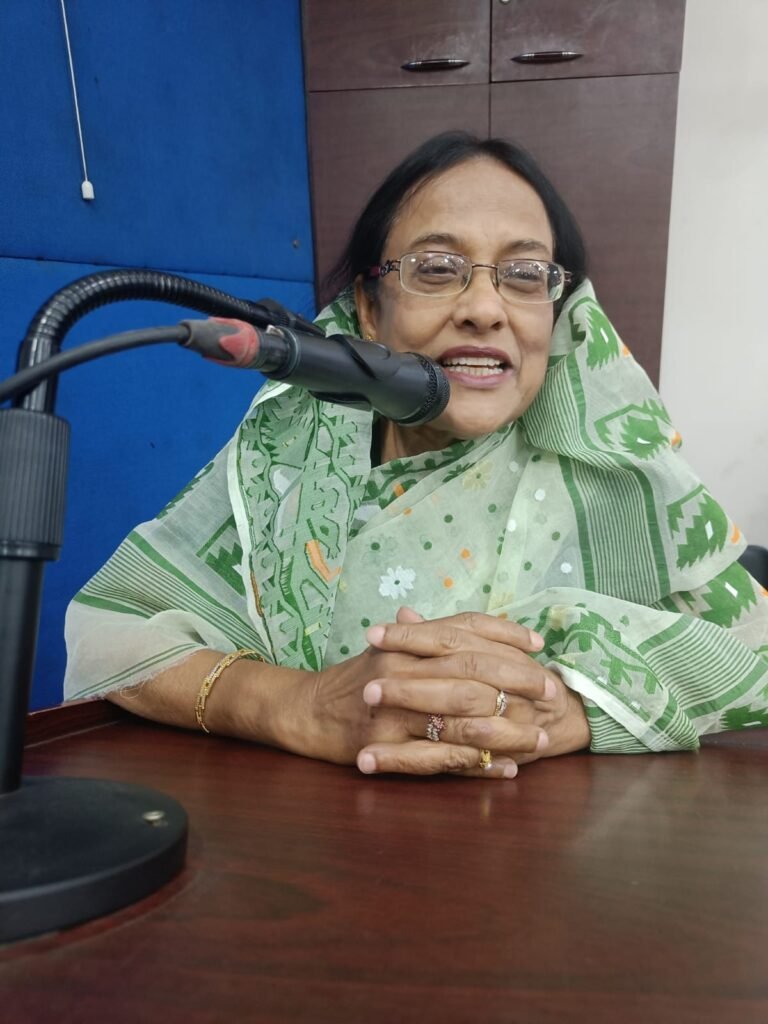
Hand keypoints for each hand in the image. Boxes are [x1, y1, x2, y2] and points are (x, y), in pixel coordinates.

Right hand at [283, 608, 552, 776]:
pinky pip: (441, 757)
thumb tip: (480, 633)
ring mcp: (392, 708)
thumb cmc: (356, 680)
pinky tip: (505, 768)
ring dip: (508, 730)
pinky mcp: (383, 746)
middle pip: (472, 669)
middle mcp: (402, 668)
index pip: (465, 629)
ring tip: (540, 738)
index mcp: (407, 643)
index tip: (539, 646)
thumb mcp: (391, 650)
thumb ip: (431, 638)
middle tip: (552, 694)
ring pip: (464, 718)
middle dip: (519, 682)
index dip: (505, 635)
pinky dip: (478, 765)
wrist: (305, 710)